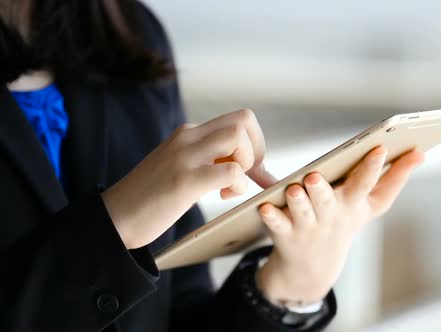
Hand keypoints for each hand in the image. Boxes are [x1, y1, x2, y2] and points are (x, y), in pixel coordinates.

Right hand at [101, 109, 276, 248]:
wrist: (114, 218)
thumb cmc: (151, 198)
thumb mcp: (182, 168)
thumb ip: (210, 161)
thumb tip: (249, 168)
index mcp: (188, 133)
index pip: (238, 119)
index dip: (254, 143)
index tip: (248, 169)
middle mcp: (187, 137)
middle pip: (244, 119)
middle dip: (257, 149)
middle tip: (246, 175)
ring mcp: (185, 157)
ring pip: (237, 137)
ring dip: (247, 163)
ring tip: (231, 187)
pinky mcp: (184, 181)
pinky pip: (231, 171)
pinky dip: (239, 186)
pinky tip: (224, 197)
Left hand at [256, 146, 423, 303]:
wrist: (314, 266)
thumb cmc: (344, 221)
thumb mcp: (371, 205)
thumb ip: (395, 178)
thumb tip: (421, 153)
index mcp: (354, 204)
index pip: (367, 185)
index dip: (374, 168)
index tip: (379, 148)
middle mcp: (332, 215)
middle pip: (330, 201)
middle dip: (325, 190)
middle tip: (316, 176)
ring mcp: (308, 226)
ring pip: (303, 212)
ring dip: (298, 201)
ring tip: (294, 189)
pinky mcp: (285, 234)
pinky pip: (276, 225)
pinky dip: (271, 217)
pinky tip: (264, 207)